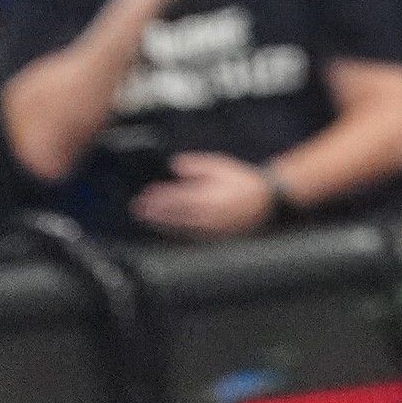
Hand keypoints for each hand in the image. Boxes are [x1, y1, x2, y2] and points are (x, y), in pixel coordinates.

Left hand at [129, 147, 276, 237]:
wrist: (264, 202)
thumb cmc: (241, 181)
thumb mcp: (221, 165)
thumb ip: (197, 165)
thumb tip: (174, 165)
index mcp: (207, 196)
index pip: (176, 198)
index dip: (159, 198)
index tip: (145, 195)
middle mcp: (205, 215)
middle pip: (173, 215)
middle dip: (154, 211)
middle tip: (137, 208)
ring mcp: (208, 229)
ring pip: (178, 227)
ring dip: (160, 223)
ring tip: (145, 218)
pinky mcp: (212, 237)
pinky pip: (188, 235)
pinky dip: (173, 232)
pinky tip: (164, 228)